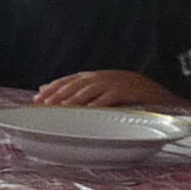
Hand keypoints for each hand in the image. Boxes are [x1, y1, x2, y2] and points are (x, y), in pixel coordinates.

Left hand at [36, 69, 177, 109]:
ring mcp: (111, 83)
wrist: (154, 91)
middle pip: (73, 86)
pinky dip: (95, 105)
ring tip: (59, 110)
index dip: (51, 89)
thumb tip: (47, 90)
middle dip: (57, 95)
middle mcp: (98, 78)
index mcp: (91, 77)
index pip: (66, 81)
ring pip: (87, 91)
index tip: (36, 101)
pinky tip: (86, 112)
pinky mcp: (123, 91)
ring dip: (72, 100)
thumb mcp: (99, 88)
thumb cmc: (124, 92)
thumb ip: (76, 90)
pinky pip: (107, 99)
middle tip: (43, 107)